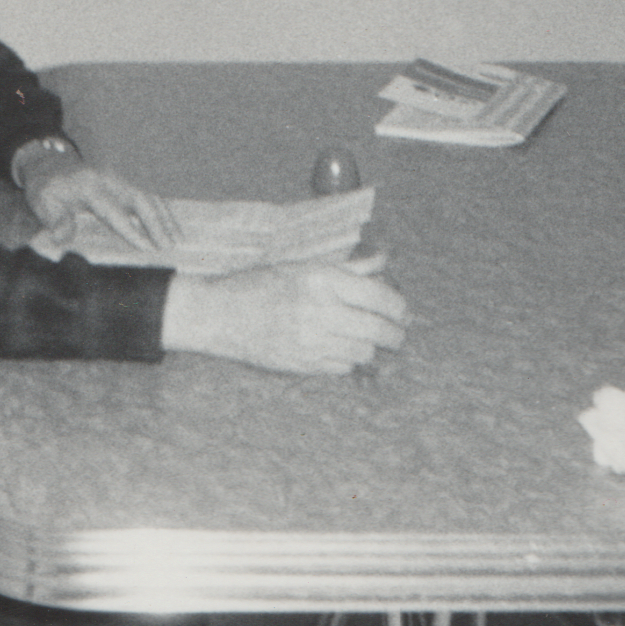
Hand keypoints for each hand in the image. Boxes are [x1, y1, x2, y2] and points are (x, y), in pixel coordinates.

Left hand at [25, 159, 180, 255]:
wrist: (49, 164)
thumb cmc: (47, 188)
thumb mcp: (43, 203)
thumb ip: (55, 220)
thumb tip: (62, 238)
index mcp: (90, 186)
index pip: (114, 210)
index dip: (131, 229)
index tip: (147, 247)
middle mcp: (109, 179)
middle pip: (140, 199)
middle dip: (157, 223)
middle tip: (170, 245)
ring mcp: (119, 178)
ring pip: (148, 196)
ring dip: (165, 217)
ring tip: (179, 238)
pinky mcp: (123, 181)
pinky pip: (147, 194)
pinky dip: (161, 209)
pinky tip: (171, 224)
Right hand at [160, 252, 408, 375]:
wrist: (221, 315)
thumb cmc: (261, 283)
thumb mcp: (303, 266)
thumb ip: (348, 267)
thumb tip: (383, 259)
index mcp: (322, 280)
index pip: (380, 296)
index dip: (399, 306)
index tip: (403, 311)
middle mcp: (320, 310)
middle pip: (378, 329)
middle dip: (396, 333)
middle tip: (398, 333)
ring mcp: (312, 341)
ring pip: (364, 351)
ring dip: (370, 345)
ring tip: (366, 338)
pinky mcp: (304, 364)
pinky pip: (343, 366)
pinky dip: (348, 359)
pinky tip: (339, 348)